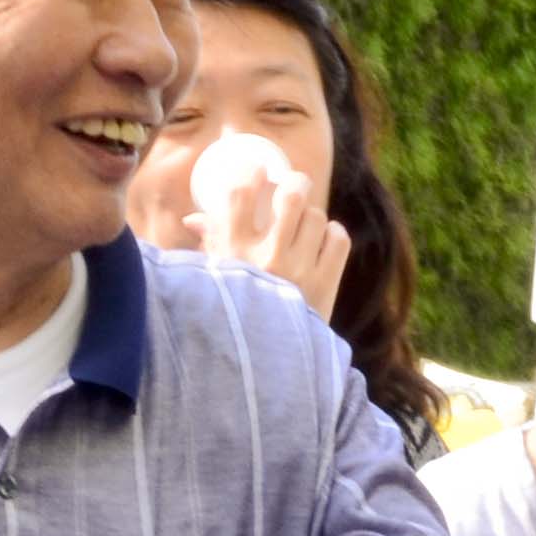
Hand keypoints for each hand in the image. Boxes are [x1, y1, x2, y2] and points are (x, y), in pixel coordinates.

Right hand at [183, 149, 352, 321]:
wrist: (265, 364)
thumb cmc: (232, 315)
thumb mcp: (213, 278)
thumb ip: (208, 244)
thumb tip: (195, 218)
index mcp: (232, 252)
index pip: (241, 193)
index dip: (252, 174)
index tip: (259, 171)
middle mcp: (266, 257)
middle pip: (290, 194)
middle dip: (294, 183)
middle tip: (293, 186)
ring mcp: (299, 270)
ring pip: (316, 216)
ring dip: (311, 217)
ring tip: (304, 229)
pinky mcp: (326, 284)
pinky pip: (339, 238)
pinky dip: (332, 237)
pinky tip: (321, 246)